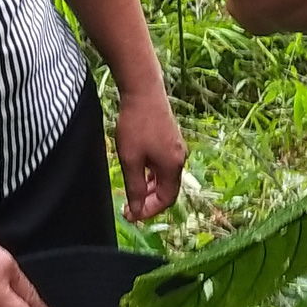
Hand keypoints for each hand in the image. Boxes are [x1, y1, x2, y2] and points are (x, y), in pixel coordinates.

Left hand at [115, 86, 185, 222]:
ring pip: (165, 177)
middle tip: (127, 207)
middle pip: (167, 190)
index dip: (149, 211)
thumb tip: (135, 210)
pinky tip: (139, 172)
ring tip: (130, 191)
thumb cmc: (136, 125)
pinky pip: (164, 165)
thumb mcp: (131, 160)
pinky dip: (152, 175)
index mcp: (173, 166)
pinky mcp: (171, 139)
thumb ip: (135, 187)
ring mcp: (176, 148)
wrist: (144, 92)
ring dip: (149, 188)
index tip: (130, 215)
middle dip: (148, 202)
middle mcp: (179, 158)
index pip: (166, 199)